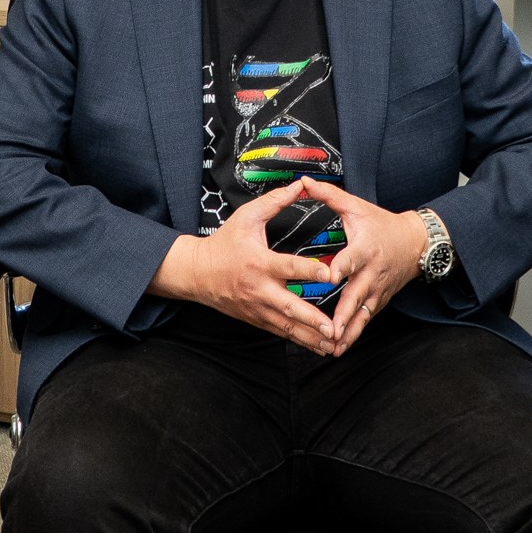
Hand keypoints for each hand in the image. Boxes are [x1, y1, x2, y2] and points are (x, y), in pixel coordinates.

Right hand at [146, 178, 338, 353]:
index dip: (310, 271)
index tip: (331, 275)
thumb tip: (300, 185)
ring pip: (288, 327)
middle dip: (313, 320)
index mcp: (260, 263)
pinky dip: (300, 341)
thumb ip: (275, 202)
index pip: (289, 268)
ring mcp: (258, 308)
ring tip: (334, 345)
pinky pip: (282, 332)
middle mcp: (260, 289)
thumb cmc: (224, 243)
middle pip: (290, 307)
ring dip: (311, 337)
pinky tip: (319, 347)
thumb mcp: (247, 217)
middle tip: (334, 328)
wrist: (197, 274)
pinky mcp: (257, 319)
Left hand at [294, 178, 429, 356]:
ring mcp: (377, 290)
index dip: (341, 267)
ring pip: (362, 315)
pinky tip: (339, 348)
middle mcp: (371, 273)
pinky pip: (366, 320)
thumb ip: (329, 196)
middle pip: (357, 296)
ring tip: (333, 348)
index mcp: (364, 249)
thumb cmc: (382, 224)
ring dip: (348, 332)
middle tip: (330, 329)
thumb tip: (304, 182)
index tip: (330, 278)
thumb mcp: (356, 206)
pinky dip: (354, 334)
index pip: (351, 259)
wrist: (415, 243)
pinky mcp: (379, 301)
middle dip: (343, 314)